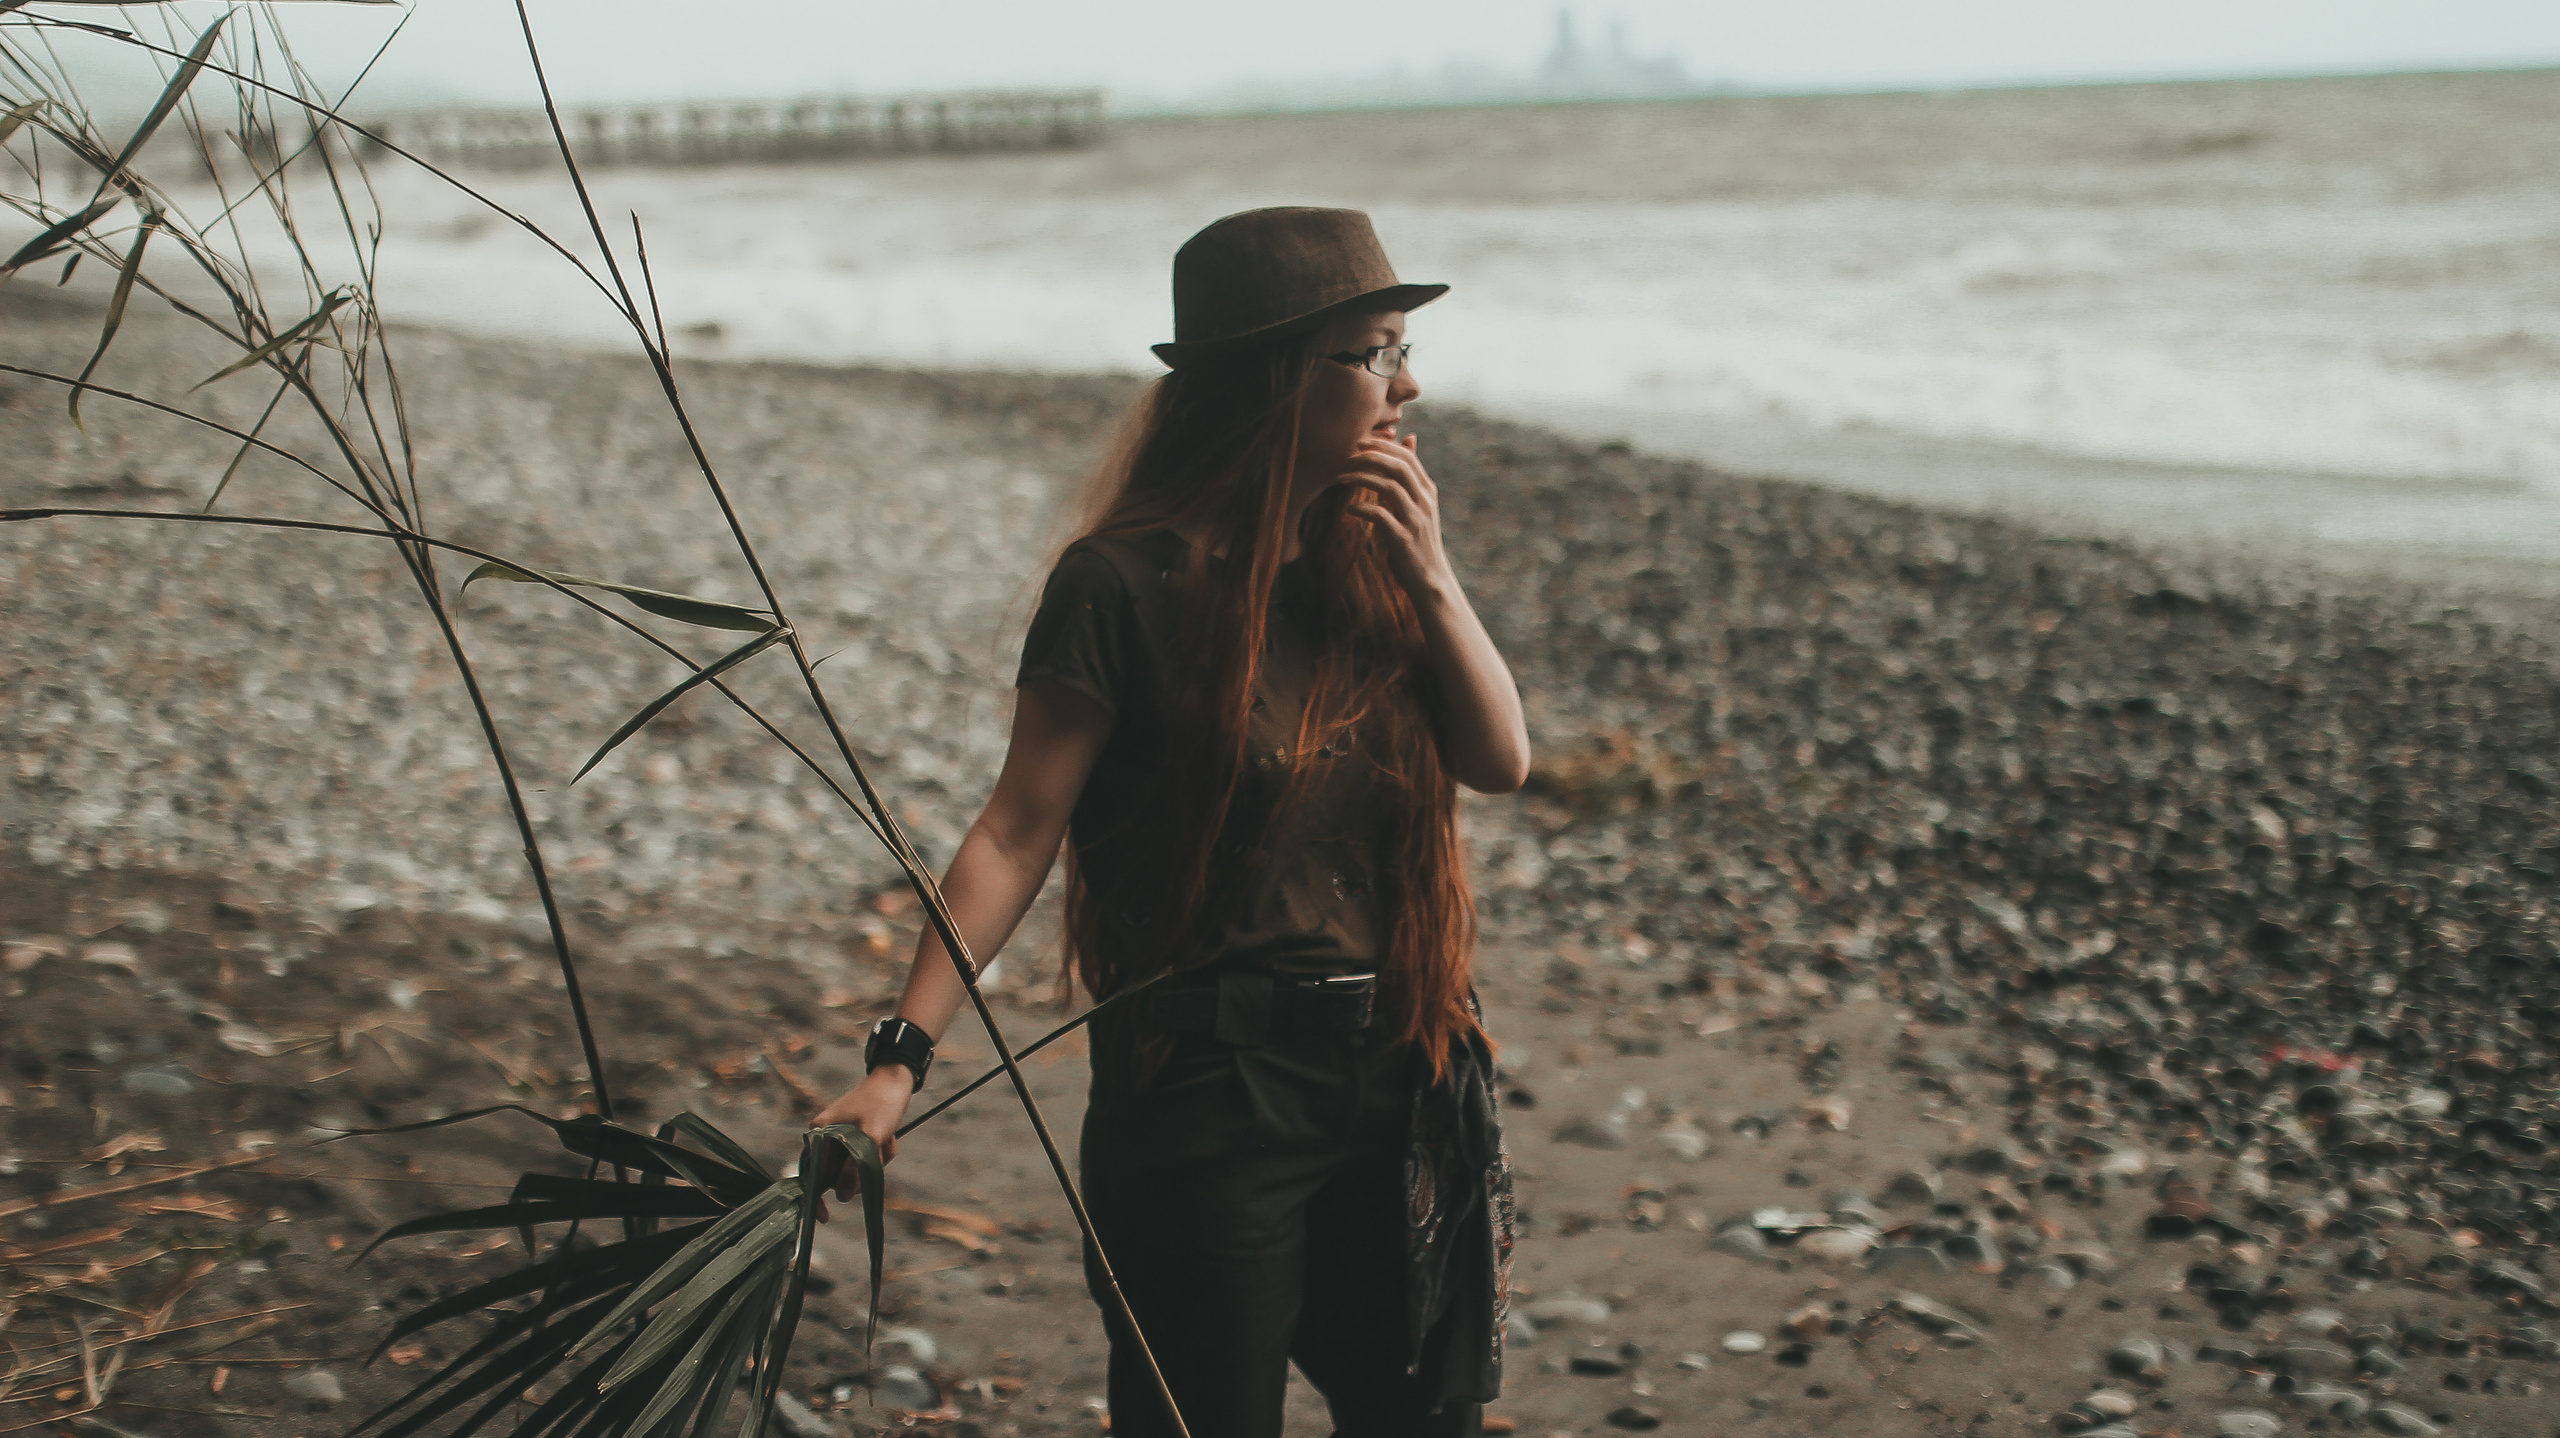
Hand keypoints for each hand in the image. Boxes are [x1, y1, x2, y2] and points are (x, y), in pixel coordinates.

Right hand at [809, 1065, 912, 1222]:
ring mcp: (841, 1140)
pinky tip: (889, 1138)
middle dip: (861, 1171)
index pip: (811, 1174)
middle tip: (879, 1151)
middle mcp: (825, 1138)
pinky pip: (866, 1160)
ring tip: (886, 1141)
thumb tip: (841, 1197)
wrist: (896, 1082)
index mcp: (819, 1134)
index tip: (825, 1216)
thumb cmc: (880, 1105)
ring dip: (875, 1161)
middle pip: (837, 1175)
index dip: (816, 1197)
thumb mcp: (869, 1139)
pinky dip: (879, 1154)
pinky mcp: (856, 1140)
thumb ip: (854, 1169)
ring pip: (855, 1170)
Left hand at [1340, 433, 1452, 595]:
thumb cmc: (1419, 538)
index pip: (1408, 457)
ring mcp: (1415, 520)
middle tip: (1348, 456)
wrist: (1431, 579)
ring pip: (1390, 488)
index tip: (1359, 442)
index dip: (1383, 446)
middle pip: (1400, 467)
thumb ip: (1410, 475)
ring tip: (1341, 479)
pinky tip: (1351, 509)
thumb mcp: (1419, 503)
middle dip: (1372, 457)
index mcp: (1427, 491)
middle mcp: (1424, 502)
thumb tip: (1409, 438)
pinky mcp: (1404, 540)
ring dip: (1363, 479)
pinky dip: (1364, 509)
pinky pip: (1381, 517)